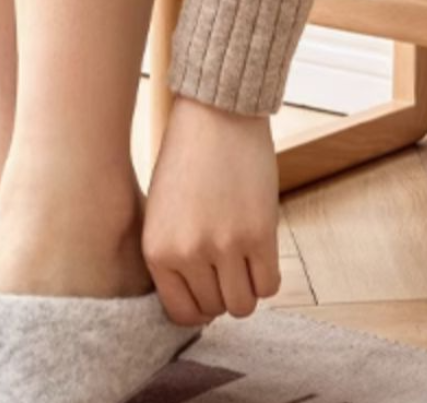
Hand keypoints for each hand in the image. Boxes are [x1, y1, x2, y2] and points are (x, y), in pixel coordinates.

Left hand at [142, 94, 281, 324]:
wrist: (216, 113)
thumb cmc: (189, 157)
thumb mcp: (163, 211)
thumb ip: (174, 254)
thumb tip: (198, 299)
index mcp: (157, 251)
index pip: (182, 313)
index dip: (201, 306)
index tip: (211, 289)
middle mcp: (188, 253)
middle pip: (215, 309)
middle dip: (224, 294)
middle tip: (231, 268)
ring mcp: (224, 245)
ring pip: (242, 304)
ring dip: (246, 289)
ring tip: (246, 263)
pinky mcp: (259, 233)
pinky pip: (269, 284)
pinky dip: (267, 278)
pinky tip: (263, 255)